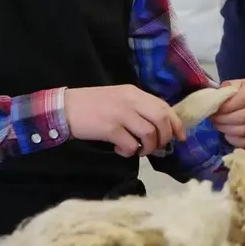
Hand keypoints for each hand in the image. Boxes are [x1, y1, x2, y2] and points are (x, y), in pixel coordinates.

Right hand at [65, 84, 184, 155]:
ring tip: (137, 150)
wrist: (64, 108)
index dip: (176, 124)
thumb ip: (136, 108)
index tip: (180, 137)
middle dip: (164, 138)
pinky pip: (131, 145)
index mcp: (134, 93)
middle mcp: (131, 101)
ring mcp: (121, 113)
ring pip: (149, 134)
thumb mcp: (118, 99)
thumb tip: (156, 127)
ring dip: (147, 148)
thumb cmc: (91, 105)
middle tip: (156, 148)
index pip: (164, 106)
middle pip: (161, 119)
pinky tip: (120, 150)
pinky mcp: (110, 128)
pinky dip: (129, 152)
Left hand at [209, 78, 244, 148]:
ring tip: (219, 124)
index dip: (226, 106)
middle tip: (214, 118)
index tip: (215, 109)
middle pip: (243, 117)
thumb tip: (219, 100)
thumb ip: (224, 90)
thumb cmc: (234, 93)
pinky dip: (233, 140)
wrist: (242, 101)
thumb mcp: (229, 85)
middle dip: (224, 119)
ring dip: (227, 129)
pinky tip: (227, 133)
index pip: (242, 99)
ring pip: (244, 130)